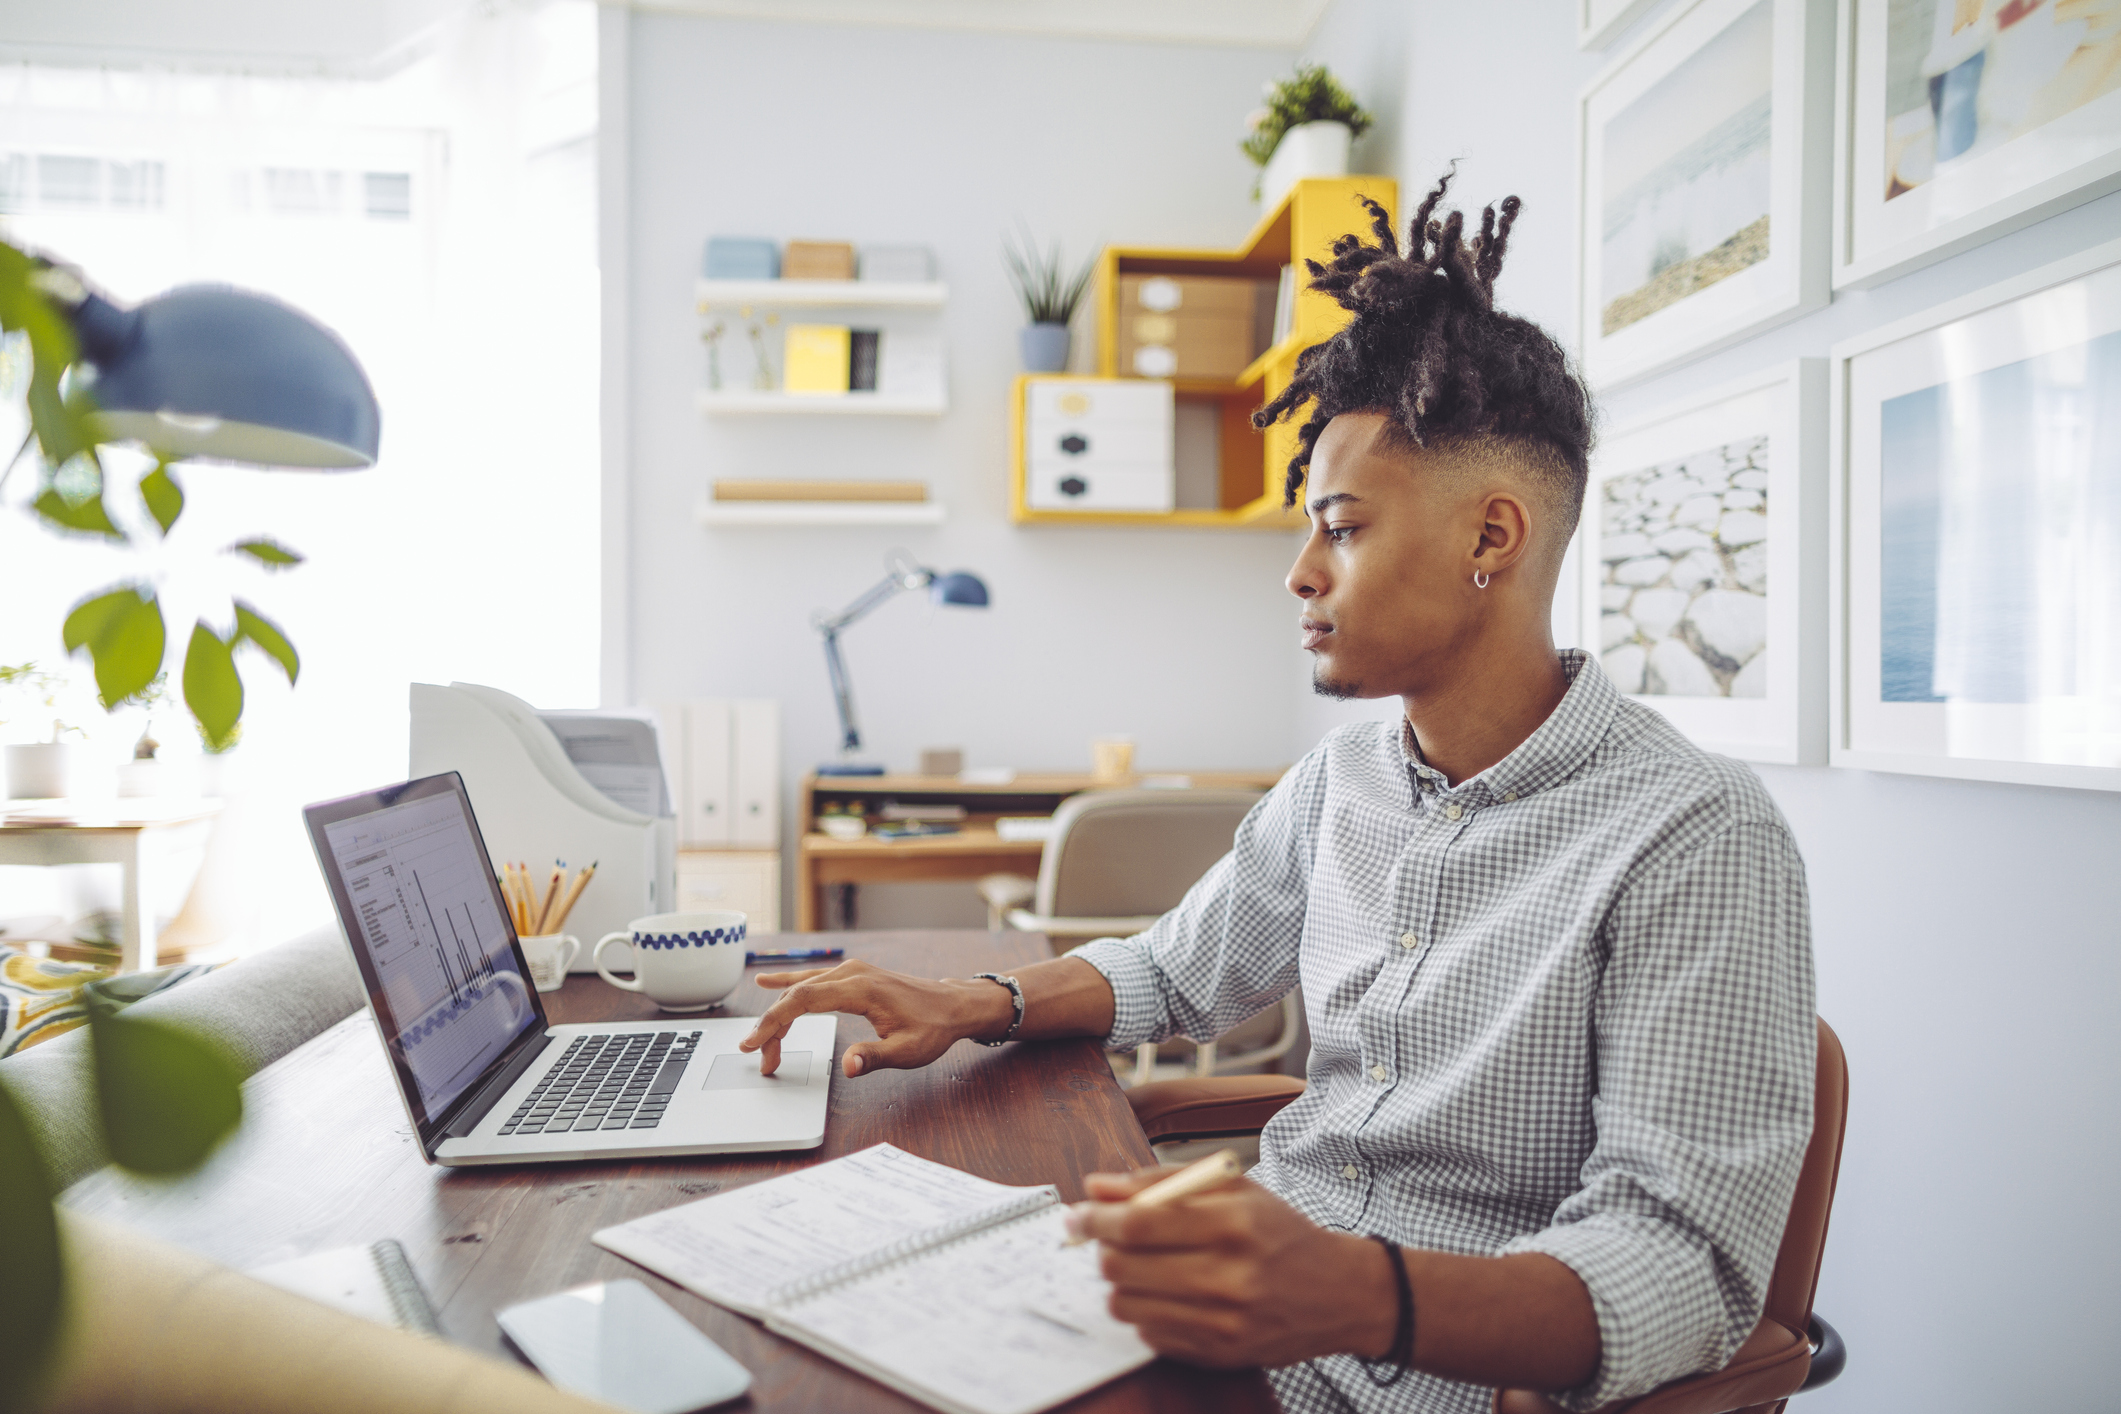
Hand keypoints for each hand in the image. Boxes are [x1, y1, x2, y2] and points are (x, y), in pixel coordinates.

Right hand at [738, 958, 1013, 1077]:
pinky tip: (769, 982)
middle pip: (797, 994)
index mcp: (861, 988)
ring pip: (803, 987)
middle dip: (773, 1026)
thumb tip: (847, 1067)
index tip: (756, 1044)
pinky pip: (814, 978)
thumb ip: (874, 1057)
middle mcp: (852, 973)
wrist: (953, 1006)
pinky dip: (789, 983)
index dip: (774, 1021)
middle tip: (760, 1057)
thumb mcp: (907, 1051)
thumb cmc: (933, 1028)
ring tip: (759, 1037)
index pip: (803, 1000)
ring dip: (779, 1011)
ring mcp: (853, 971)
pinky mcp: (854, 975)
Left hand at [1071, 1166, 1396, 1368]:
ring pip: (1127, 1305)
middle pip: (1123, 1267)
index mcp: (1231, 1223)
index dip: (1096, 1218)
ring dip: (1121, 1283)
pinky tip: (1170, 1295)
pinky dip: (1147, 1311)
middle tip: (1110, 1239)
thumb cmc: (1279, 1232)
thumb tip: (1096, 1186)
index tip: (1078, 1214)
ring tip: (1141, 1267)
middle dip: (1104, 1250)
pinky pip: (1150, 1334)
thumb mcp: (1231, 1189)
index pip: (1138, 1223)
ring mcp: (1223, 1322)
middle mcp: (1228, 1276)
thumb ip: (1159, 1182)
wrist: (1338, 1293)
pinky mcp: (1219, 1353)